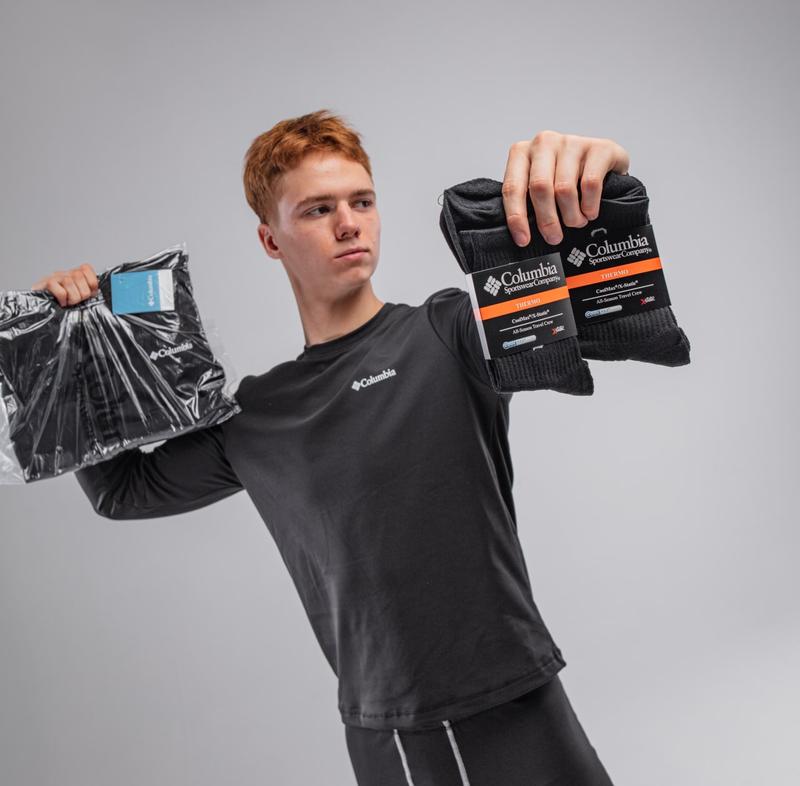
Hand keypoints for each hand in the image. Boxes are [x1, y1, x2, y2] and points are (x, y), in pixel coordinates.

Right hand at [31, 263, 99, 306]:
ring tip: (68, 302)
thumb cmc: (63, 304)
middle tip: (76, 300)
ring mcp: (54, 277)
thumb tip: (97, 293)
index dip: (91, 283)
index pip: (86, 268)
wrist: (41, 310)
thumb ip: (89, 292)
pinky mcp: (45, 284)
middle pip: (79, 276)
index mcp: (74, 275)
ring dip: (72, 297)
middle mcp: (64, 273)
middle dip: (81, 293)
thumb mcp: (80, 297)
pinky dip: (62, 299)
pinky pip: (60, 290)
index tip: (89, 293)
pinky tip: (61, 302)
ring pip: (68, 281)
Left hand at [502, 130, 629, 246]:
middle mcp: (545, 142)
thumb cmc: (565, 180)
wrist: (604, 164)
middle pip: (540, 187)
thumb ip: (527, 203)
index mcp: (522, 153)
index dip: (517, 217)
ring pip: (564, 189)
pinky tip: (590, 213)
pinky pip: (590, 184)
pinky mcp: (600, 147)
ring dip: (571, 215)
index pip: (512, 187)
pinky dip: (589, 206)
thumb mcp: (540, 188)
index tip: (523, 240)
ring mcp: (572, 142)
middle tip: (554, 237)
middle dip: (546, 219)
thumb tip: (521, 235)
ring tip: (576, 223)